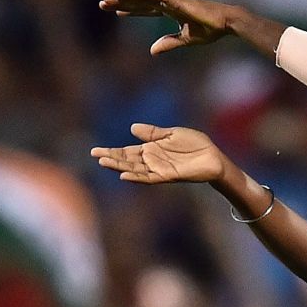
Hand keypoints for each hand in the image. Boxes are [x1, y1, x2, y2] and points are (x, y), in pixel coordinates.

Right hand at [90, 123, 226, 183]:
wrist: (213, 157)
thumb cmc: (195, 145)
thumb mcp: (171, 134)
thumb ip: (152, 133)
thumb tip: (132, 128)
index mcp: (151, 150)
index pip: (127, 152)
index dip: (112, 151)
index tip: (96, 151)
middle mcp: (152, 161)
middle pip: (127, 160)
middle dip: (111, 158)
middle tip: (94, 155)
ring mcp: (158, 169)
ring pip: (134, 169)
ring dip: (119, 167)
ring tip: (104, 163)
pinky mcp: (168, 176)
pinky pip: (149, 177)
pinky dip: (136, 176)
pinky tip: (124, 174)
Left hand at [100, 0, 236, 54]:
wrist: (226, 22)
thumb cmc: (211, 30)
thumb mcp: (186, 39)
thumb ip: (169, 43)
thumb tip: (151, 50)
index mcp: (171, 11)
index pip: (146, 10)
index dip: (131, 11)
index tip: (116, 11)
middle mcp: (168, 3)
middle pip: (139, 2)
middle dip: (121, 3)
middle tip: (102, 3)